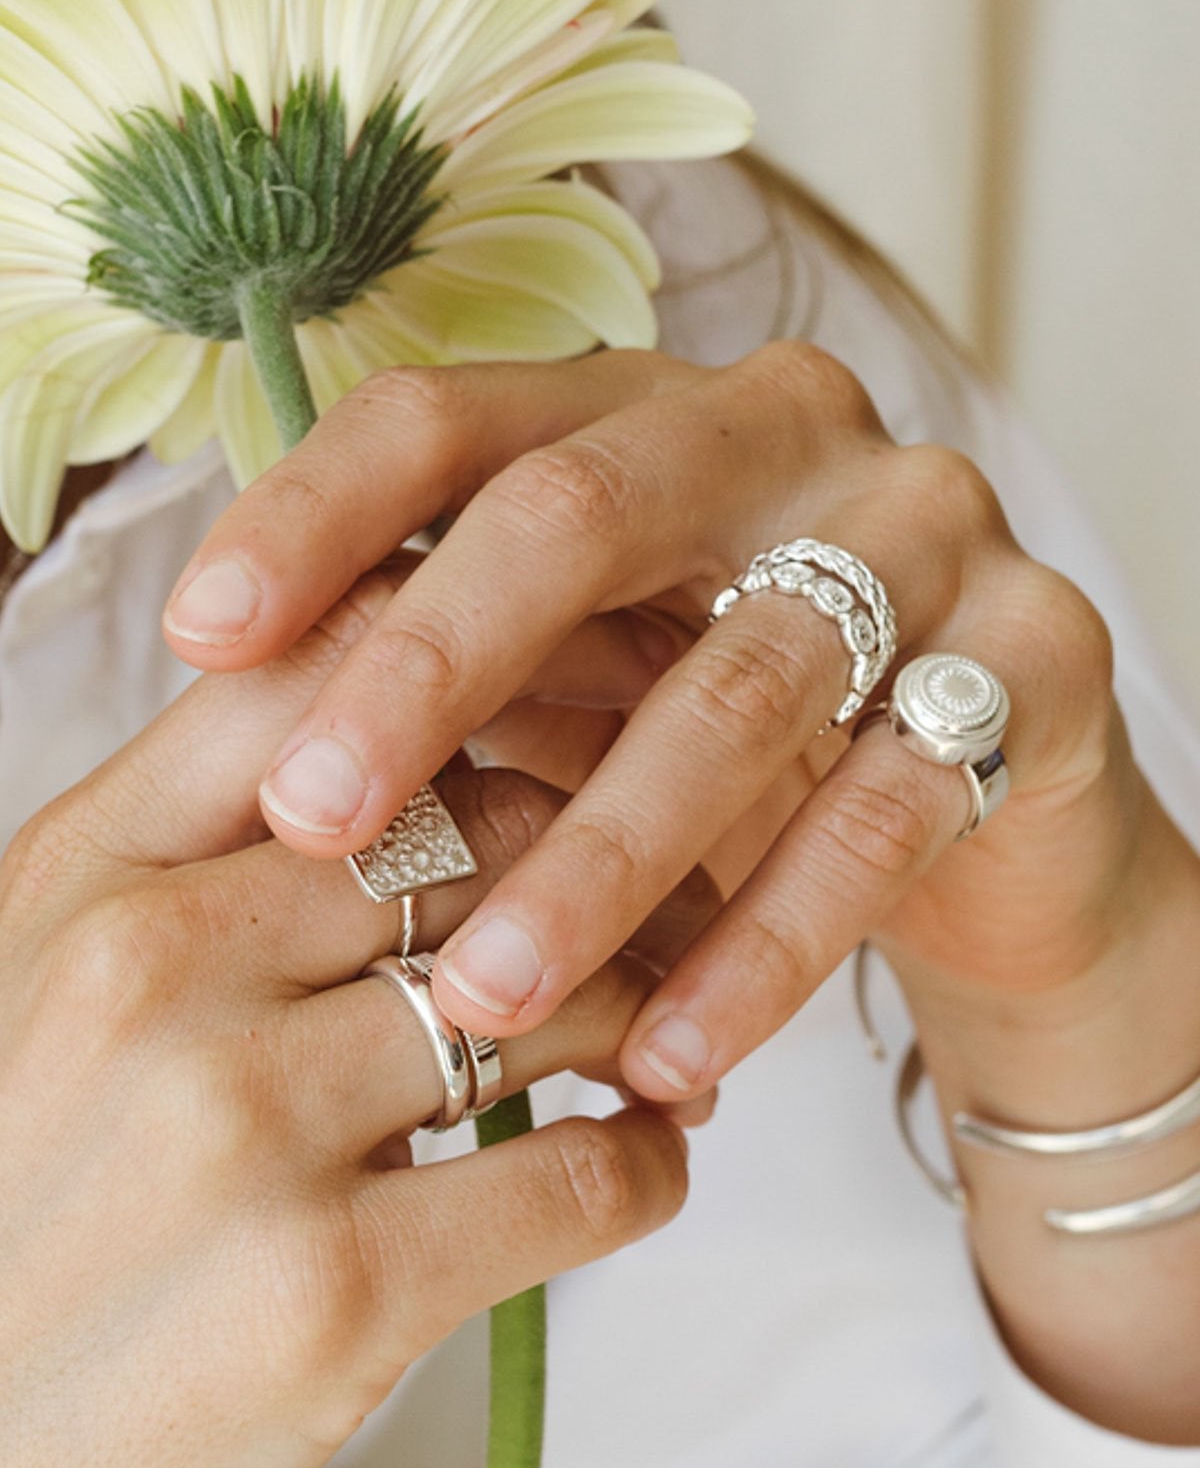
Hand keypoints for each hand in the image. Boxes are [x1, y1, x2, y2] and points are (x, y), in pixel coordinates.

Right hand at [0, 572, 702, 1467]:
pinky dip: (648, 1162)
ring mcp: (242, 1125)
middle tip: (670, 913)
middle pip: (481, 832)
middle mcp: (155, 968)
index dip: (490, 672)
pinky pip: (582, 1175)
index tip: (580, 720)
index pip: (326, 685)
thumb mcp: (42, 995)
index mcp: (86, 875)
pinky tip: (637, 1163)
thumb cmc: (21, 1224)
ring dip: (646, 1012)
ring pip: (557, 988)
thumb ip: (194, 872)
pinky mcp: (334, 1292)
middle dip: (608, 867)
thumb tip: (410, 775)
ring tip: (657, 1050)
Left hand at [162, 344, 1183, 1111]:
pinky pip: (883, 814)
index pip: (453, 415)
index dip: (315, 515)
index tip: (199, 641)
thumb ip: (460, 693)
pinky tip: (667, 1056)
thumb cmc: (728, 747)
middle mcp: (784, 433)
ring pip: (737, 686)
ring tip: (479, 999)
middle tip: (316, 821)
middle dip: (431, 668)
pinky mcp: (1038, 660)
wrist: (980, 813)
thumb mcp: (583, 696)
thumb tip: (241, 763)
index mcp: (643, 411)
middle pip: (581, 511)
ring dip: (592, 857)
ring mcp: (928, 530)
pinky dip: (763, 948)